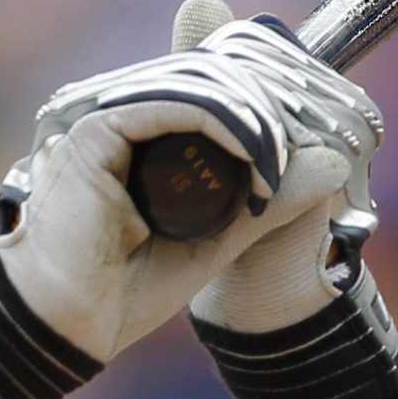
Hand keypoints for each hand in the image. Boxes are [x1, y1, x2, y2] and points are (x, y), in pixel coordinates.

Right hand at [0, 15, 383, 362]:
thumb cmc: (120, 293)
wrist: (66, 326)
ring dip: (252, 114)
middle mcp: (113, 114)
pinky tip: (256, 155)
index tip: (306, 143)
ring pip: (196, 80)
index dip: (263, 102)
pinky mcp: (92, 127)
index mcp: (131, 133)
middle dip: (267, 101)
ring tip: (280, 162)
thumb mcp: (215, 238)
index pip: (207, 87)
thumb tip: (331, 163)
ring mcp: (99, 115)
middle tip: (304, 147)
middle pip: (206, 72)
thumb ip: (265, 200)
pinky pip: (174, 102)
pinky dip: (224, 121)